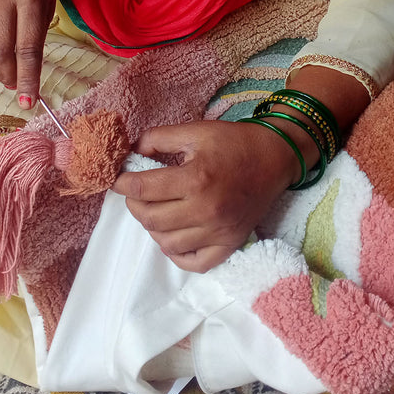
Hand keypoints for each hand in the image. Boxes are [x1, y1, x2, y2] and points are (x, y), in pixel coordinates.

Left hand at [111, 119, 301, 271]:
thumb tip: (131, 152)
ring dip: (153, 227)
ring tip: (157, 210)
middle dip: (135, 204)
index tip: (118, 179)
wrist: (275, 158)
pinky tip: (174, 234)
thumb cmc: (234, 142)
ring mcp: (218, 232)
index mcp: (196, 178)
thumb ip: (158, 138)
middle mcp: (206, 210)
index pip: (143, 189)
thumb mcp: (195, 130)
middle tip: (138, 192)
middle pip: (150, 219)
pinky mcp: (229, 245)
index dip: (123, 184)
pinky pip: (192, 263)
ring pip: (166, 243)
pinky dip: (176, 253)